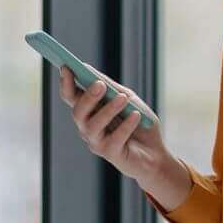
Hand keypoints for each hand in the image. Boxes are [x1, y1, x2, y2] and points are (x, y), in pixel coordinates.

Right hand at [58, 67, 186, 205]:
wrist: (156, 152)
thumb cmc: (140, 123)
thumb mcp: (128, 99)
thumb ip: (110, 87)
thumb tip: (88, 69)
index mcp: (89, 112)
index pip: (71, 97)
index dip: (66, 83)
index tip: (66, 67)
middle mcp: (88, 127)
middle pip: (78, 112)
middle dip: (87, 97)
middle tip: (100, 85)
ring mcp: (97, 142)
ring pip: (92, 126)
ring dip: (108, 110)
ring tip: (123, 99)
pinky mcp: (110, 154)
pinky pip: (114, 138)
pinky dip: (126, 125)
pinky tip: (136, 116)